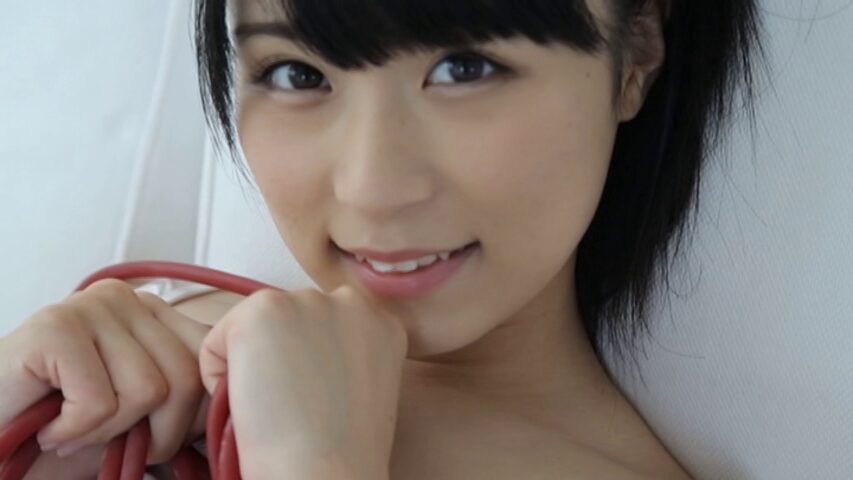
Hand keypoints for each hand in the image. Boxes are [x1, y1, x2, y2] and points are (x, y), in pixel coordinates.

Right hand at [0, 279, 210, 471]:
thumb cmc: (59, 425)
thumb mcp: (139, 412)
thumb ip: (186, 395)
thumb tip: (235, 403)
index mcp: (154, 312)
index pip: (210, 360)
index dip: (188, 416)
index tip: (145, 435)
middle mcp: (125, 298)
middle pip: (186, 377)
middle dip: (151, 430)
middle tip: (102, 435)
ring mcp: (90, 306)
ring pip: (149, 391)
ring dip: (106, 431)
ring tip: (70, 424)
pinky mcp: (55, 326)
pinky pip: (101, 400)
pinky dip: (74, 430)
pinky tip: (49, 423)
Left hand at [199, 285, 407, 479]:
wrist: (327, 475)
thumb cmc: (343, 452)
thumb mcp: (363, 388)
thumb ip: (342, 354)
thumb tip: (299, 355)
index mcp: (379, 320)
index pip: (319, 327)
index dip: (307, 367)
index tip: (316, 401)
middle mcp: (348, 299)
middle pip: (287, 322)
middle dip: (280, 359)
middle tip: (294, 407)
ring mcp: (305, 301)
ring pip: (252, 330)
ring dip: (253, 365)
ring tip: (277, 408)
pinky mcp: (263, 311)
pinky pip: (216, 342)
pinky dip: (219, 379)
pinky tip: (254, 406)